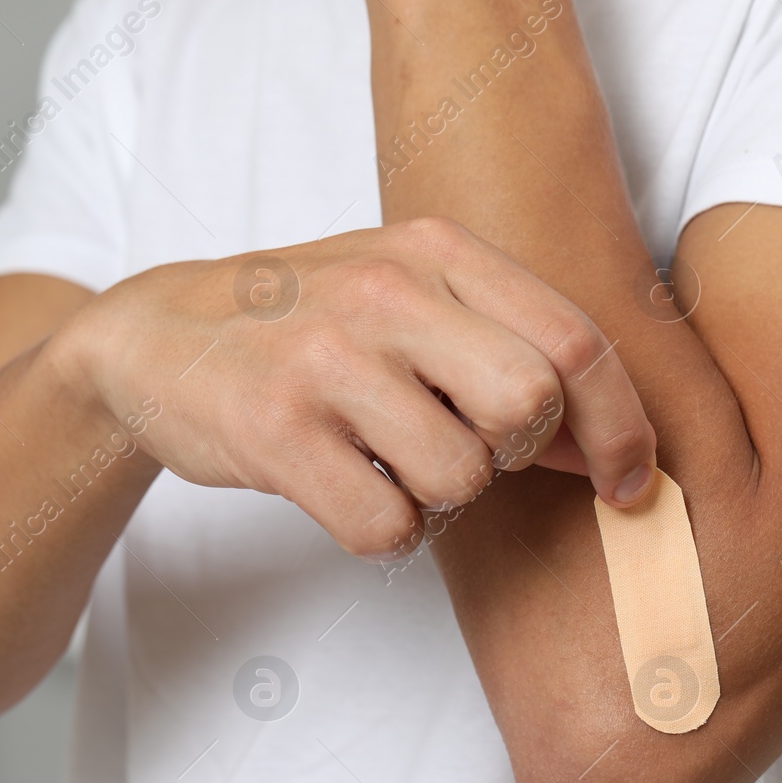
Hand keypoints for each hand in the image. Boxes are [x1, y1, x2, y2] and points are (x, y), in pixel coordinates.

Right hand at [49, 216, 656, 558]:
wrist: (152, 336)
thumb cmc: (305, 326)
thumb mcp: (404, 296)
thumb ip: (503, 348)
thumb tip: (607, 448)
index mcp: (433, 252)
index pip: (573, 341)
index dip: (622, 425)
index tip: (629, 483)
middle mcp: (385, 293)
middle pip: (529, 407)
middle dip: (514, 455)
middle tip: (463, 449)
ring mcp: (325, 360)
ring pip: (458, 479)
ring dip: (436, 498)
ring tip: (384, 462)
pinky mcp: (274, 432)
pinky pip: (386, 526)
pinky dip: (381, 531)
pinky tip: (344, 489)